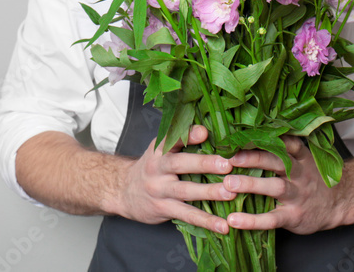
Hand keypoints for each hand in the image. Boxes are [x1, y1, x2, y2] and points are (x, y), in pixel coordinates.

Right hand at [113, 124, 235, 233]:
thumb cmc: (153, 166)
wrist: (123, 191)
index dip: (188, 135)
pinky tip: (222, 225)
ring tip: (230, 193)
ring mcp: (160, 190)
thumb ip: (182, 139)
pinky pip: (187, 215)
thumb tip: (212, 127)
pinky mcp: (164, 209)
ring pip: (185, 191)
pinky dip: (206, 221)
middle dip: (204, 163)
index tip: (205, 132)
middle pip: (180, 164)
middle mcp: (157, 168)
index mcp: (159, 149)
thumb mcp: (161, 148)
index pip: (172, 139)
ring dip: (209, 192)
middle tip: (227, 164)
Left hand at [222, 135, 349, 234]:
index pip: (285, 142)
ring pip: (275, 187)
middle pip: (277, 161)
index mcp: (300, 157)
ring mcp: (297, 194)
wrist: (339, 203)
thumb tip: (248, 136)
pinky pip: (272, 218)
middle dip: (252, 158)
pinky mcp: (293, 216)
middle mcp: (299, 173)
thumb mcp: (303, 160)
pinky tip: (233, 219)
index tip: (241, 135)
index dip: (264, 138)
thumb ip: (283, 150)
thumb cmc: (312, 179)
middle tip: (229, 158)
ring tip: (227, 184)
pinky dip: (252, 220)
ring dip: (251, 184)